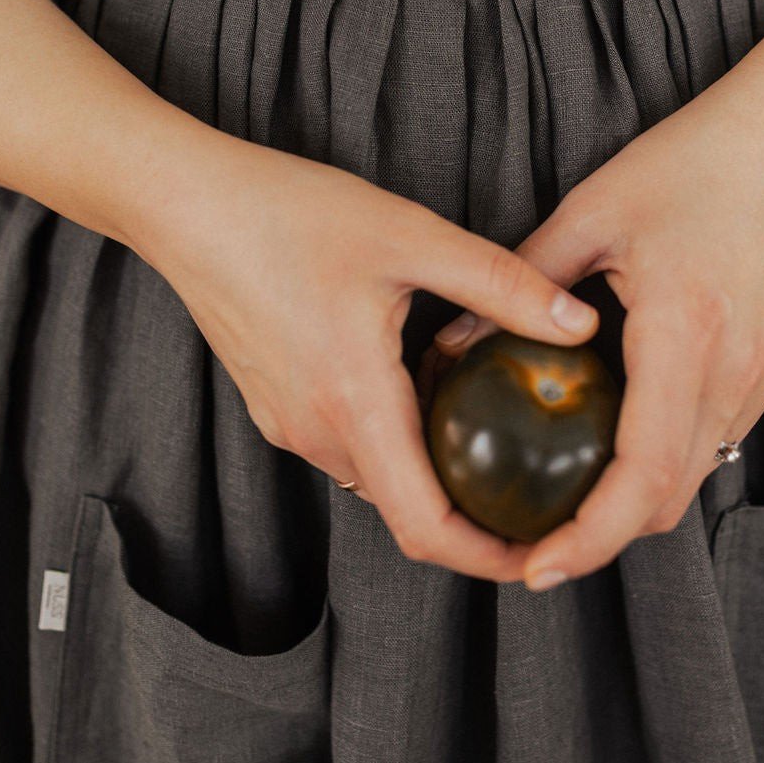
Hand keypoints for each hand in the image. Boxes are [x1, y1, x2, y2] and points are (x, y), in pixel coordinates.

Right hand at [138, 127, 598, 582]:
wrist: (185, 203)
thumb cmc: (289, 213)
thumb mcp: (411, 238)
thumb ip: (501, 285)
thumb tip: (578, 326)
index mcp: (353, 405)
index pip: (426, 528)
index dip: (491, 559)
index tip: (544, 555)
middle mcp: (315, 432)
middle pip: (406, 512)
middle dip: (476, 519)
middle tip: (541, 498)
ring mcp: (288, 422)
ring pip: (377, 478)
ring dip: (433, 477)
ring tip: (498, 444)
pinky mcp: (274, 403)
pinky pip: (348, 445)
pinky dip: (396, 442)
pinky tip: (429, 393)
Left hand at [431, 75, 763, 588]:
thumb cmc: (688, 163)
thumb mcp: (590, 213)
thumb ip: (519, 282)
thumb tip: (448, 343)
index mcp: (686, 334)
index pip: (641, 474)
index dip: (589, 537)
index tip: (537, 567)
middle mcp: (736, 370)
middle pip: (670, 496)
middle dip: (603, 534)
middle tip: (536, 541)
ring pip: (699, 473)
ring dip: (637, 498)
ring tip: (571, 494)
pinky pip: (719, 436)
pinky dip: (669, 456)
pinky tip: (623, 434)